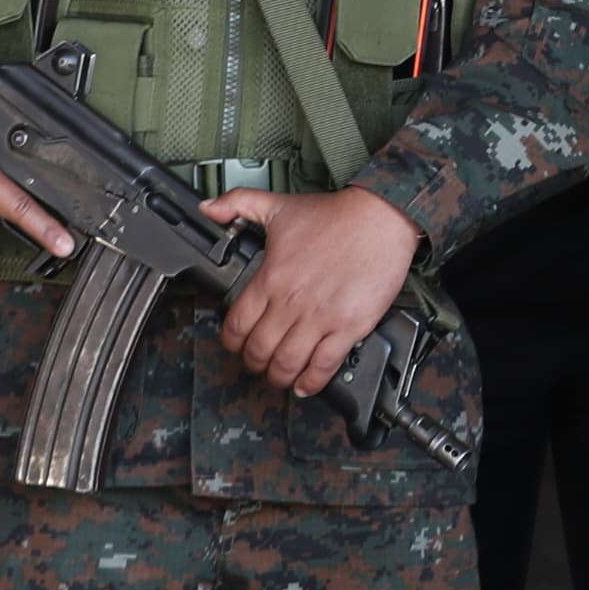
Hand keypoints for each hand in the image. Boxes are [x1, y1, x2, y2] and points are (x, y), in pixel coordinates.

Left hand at [201, 186, 422, 399]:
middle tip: (258, 364)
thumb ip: (237, 204)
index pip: (237, 324)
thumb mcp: (279, 204)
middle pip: (259, 350)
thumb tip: (207, 208)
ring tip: (281, 377)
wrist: (382, 217)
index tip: (236, 344)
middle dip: (254, 363)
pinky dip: (313, 381)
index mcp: (271, 278)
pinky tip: (308, 385)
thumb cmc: (336, 214)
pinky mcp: (349, 325)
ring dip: (280, 377)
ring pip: (288, 363)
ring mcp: (321, 317)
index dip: (231, 342)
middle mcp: (292, 302)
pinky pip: (325, 364)